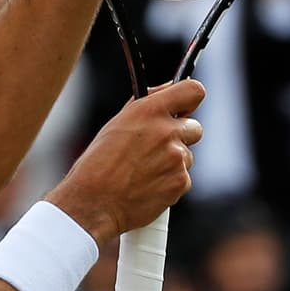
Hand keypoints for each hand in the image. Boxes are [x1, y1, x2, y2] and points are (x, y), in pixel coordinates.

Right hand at [46, 79, 204, 246]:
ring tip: (144, 172)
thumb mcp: (117, 123)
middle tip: (158, 148)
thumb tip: (170, 88)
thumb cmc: (99, 164)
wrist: (94, 202)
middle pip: (195, 127)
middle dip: (181, 136)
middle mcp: (166, 131)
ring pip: (187, 156)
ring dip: (173, 162)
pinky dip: (170, 182)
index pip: (193, 91)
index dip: (190, 99)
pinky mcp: (181, 182)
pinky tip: (148, 186)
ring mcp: (177, 158)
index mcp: (149, 111)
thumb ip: (148, 104)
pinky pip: (184, 178)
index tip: (184, 108)